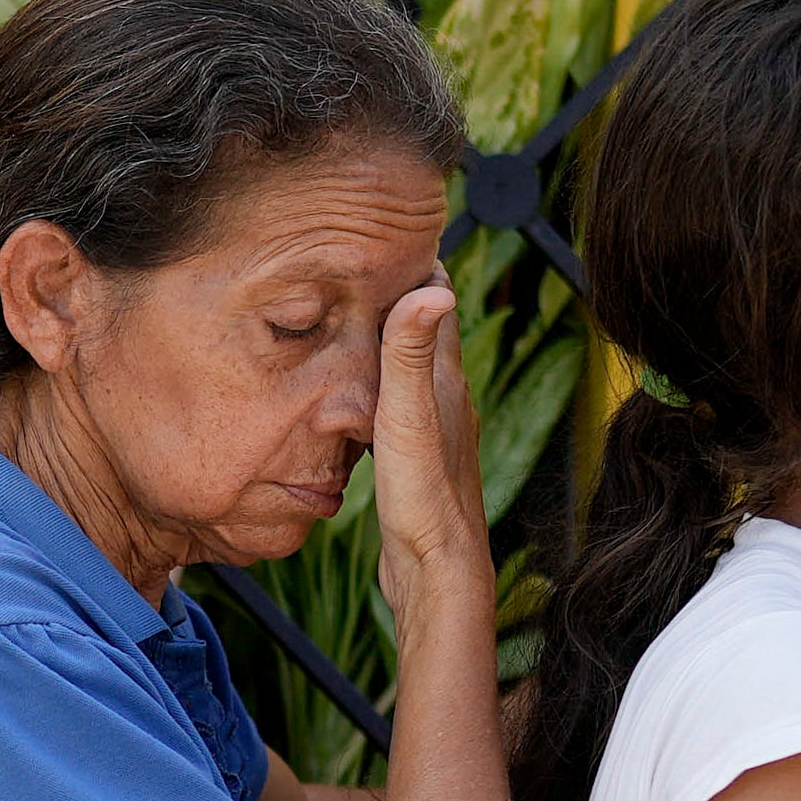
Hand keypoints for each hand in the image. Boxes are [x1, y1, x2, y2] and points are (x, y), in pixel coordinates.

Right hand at [362, 278, 493, 670]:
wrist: (439, 573)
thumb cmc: (423, 501)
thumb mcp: (406, 421)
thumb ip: (411, 356)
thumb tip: (433, 286)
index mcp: (446, 379)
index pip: (437, 296)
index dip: (413, 258)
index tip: (385, 227)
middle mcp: (449, 396)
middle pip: (426, 326)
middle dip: (398, 291)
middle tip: (359, 260)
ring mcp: (438, 427)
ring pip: (414, 365)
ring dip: (389, 338)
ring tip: (352, 314)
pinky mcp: (421, 457)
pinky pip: (400, 402)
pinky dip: (381, 382)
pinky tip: (359, 394)